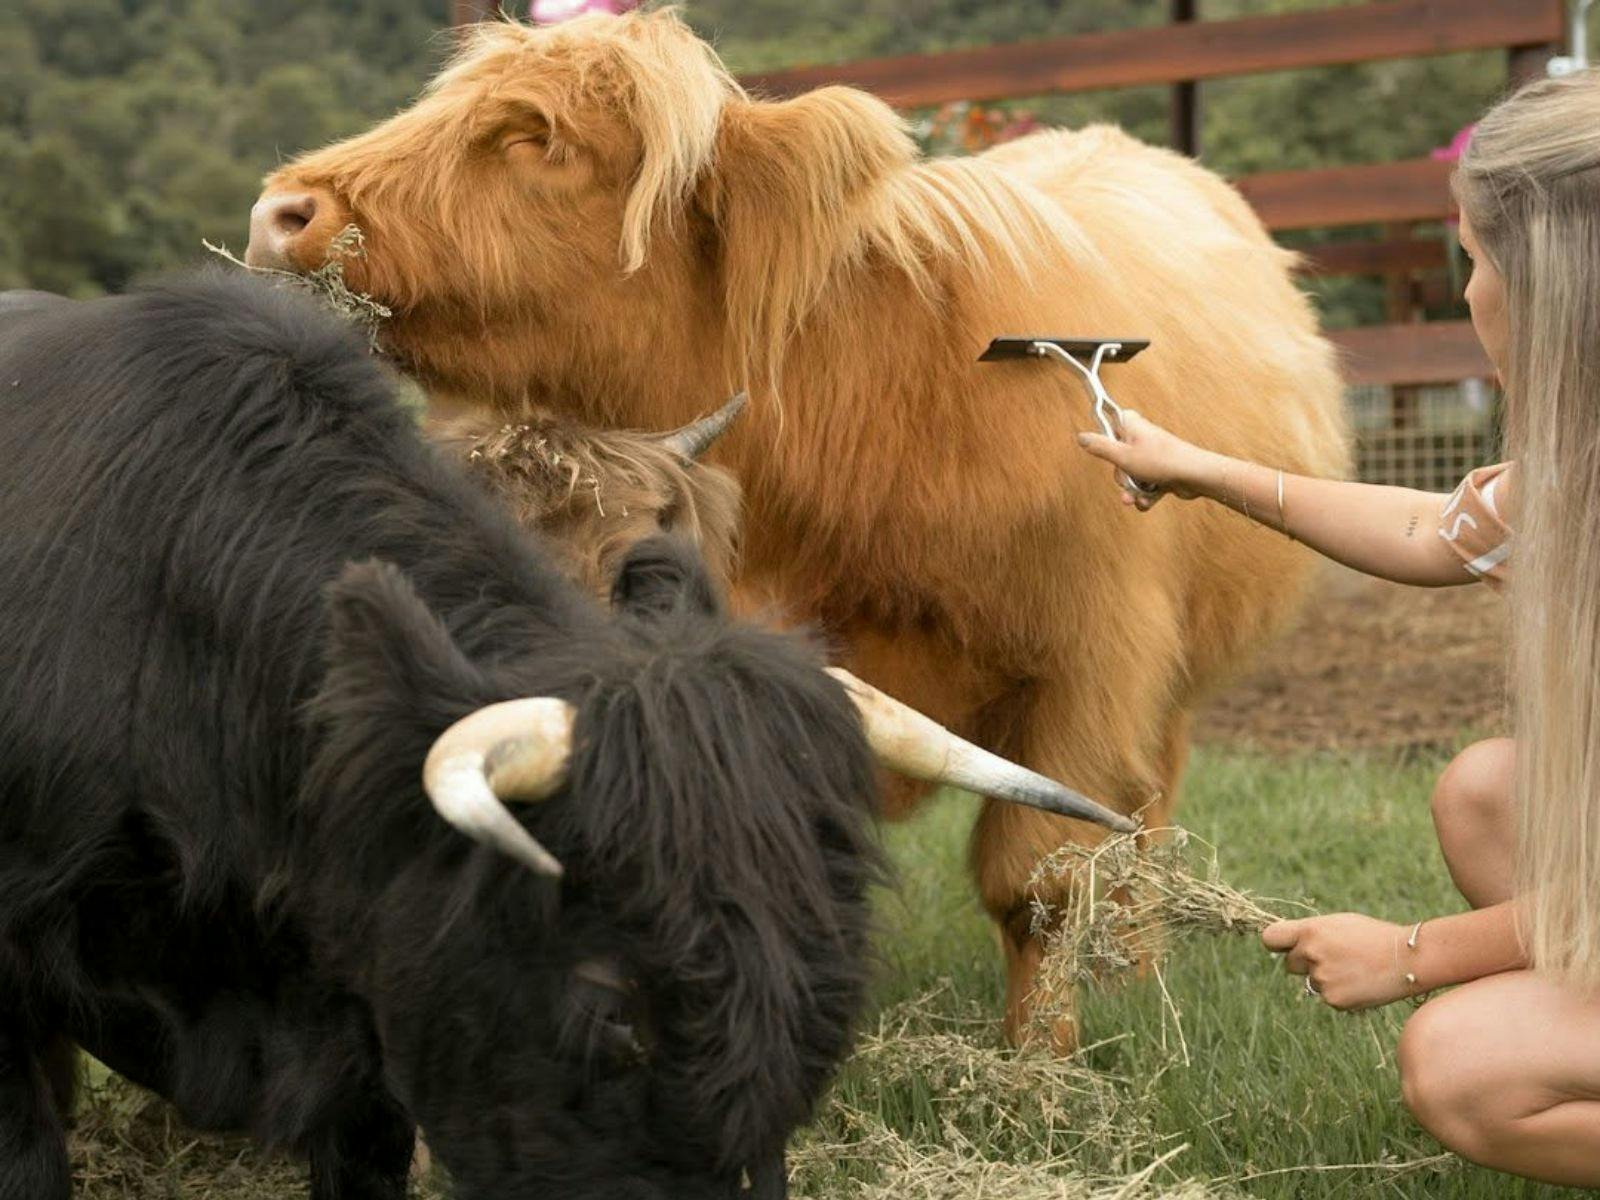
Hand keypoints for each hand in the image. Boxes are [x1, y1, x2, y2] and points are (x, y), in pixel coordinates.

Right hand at [1075, 411, 1210, 510]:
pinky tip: (1147, 501)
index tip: (1103, 444)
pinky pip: (1145, 485)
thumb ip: (1099, 446)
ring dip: (1132, 490)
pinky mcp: (1161, 471)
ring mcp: (1153, 456)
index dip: (1105, 433)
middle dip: (1120, 476)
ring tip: (1135, 498)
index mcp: (1132, 426)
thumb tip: (1080, 436)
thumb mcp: (1122, 456)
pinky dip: (1145, 495)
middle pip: (1117, 456)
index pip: (1112, 420)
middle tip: (1126, 479)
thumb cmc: (1162, 461)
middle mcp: (1142, 439)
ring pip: (1132, 474)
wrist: (1195, 476)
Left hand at [1261, 914, 1415, 1010]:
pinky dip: (1340, 993)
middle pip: (1290, 965)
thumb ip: (1311, 933)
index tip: (1284, 946)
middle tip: (1333, 959)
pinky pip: (1328, 997)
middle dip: (1305, 963)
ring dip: (1325, 978)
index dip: (1277, 943)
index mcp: (1310, 931)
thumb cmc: (1373, 936)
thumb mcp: (1339, 923)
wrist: (1407, 959)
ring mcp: (1322, 979)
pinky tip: (1360, 983)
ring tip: (1354, 969)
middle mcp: (1311, 954)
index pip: (1271, 938)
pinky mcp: (1334, 1000)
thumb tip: (1289, 945)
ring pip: (1312, 982)